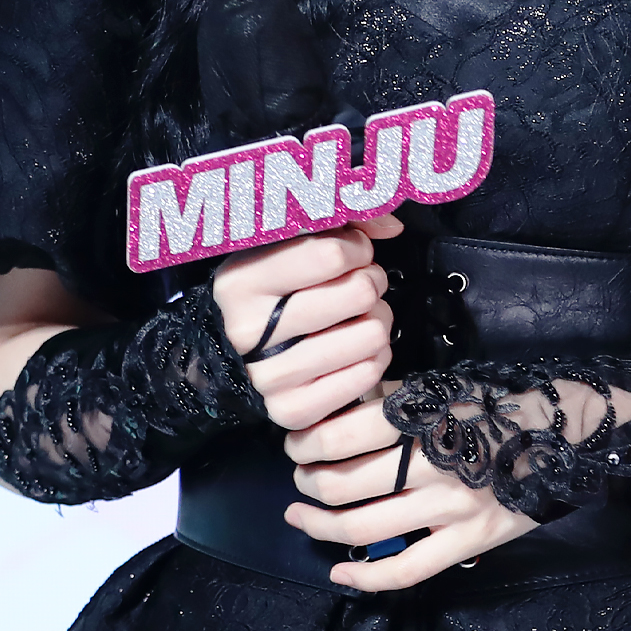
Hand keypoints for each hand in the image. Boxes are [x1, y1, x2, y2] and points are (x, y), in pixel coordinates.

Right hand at [211, 211, 402, 429]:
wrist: (240, 355)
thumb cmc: (278, 289)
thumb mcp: (291, 243)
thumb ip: (341, 219)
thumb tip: (391, 225)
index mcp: (241, 281)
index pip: (331, 254)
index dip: (357, 247)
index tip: (353, 252)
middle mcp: (248, 330)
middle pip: (358, 293)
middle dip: (370, 283)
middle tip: (359, 286)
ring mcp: (269, 376)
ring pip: (372, 335)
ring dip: (376, 321)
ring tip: (358, 318)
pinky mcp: (292, 410)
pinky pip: (367, 375)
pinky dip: (373, 360)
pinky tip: (354, 350)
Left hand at [282, 378, 538, 589]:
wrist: (565, 433)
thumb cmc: (498, 406)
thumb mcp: (444, 388)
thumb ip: (392, 401)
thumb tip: (336, 410)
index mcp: (422, 418)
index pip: (339, 437)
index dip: (305, 444)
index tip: (295, 445)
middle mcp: (431, 464)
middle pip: (343, 485)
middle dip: (308, 484)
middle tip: (300, 478)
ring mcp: (450, 508)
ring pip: (364, 529)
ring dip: (322, 526)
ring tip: (303, 518)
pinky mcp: (467, 541)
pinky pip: (406, 570)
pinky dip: (365, 576)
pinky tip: (340, 573)